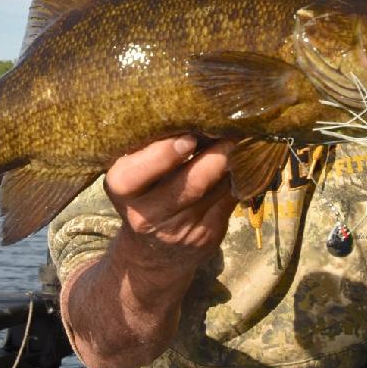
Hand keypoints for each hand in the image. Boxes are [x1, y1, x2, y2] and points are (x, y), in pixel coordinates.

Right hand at [103, 135, 238, 278]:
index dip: (164, 155)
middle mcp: (148, 215)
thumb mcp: (134, 173)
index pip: (137, 173)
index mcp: (122, 189)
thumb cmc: (144, 194)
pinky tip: (244, 163)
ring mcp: (180, 230)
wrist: (152, 252)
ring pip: (217, 188)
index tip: (188, 138)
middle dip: (216, 155)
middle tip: (233, 131)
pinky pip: (230, 201)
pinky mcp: (206, 237)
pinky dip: (240, 179)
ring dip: (233, 162)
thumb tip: (196, 115)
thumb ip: (154, 148)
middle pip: (190, 183)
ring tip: (242, 139)